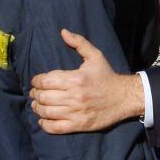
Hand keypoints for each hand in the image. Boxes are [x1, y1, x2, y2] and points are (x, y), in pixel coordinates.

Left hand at [30, 29, 144, 133]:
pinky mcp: (79, 125)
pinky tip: (43, 119)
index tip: (36, 81)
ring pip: (47, 112)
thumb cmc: (107, 76)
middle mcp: (75, 96)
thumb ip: (79, 42)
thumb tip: (63, 32)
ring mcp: (76, 112)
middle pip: (44, 97)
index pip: (46, 81)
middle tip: (35, 92)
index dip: (36, 81)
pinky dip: (45, 125)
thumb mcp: (95, 56)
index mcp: (76, 79)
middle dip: (35, 94)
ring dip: (37, 108)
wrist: (124, 97)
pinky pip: (55, 128)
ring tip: (37, 104)